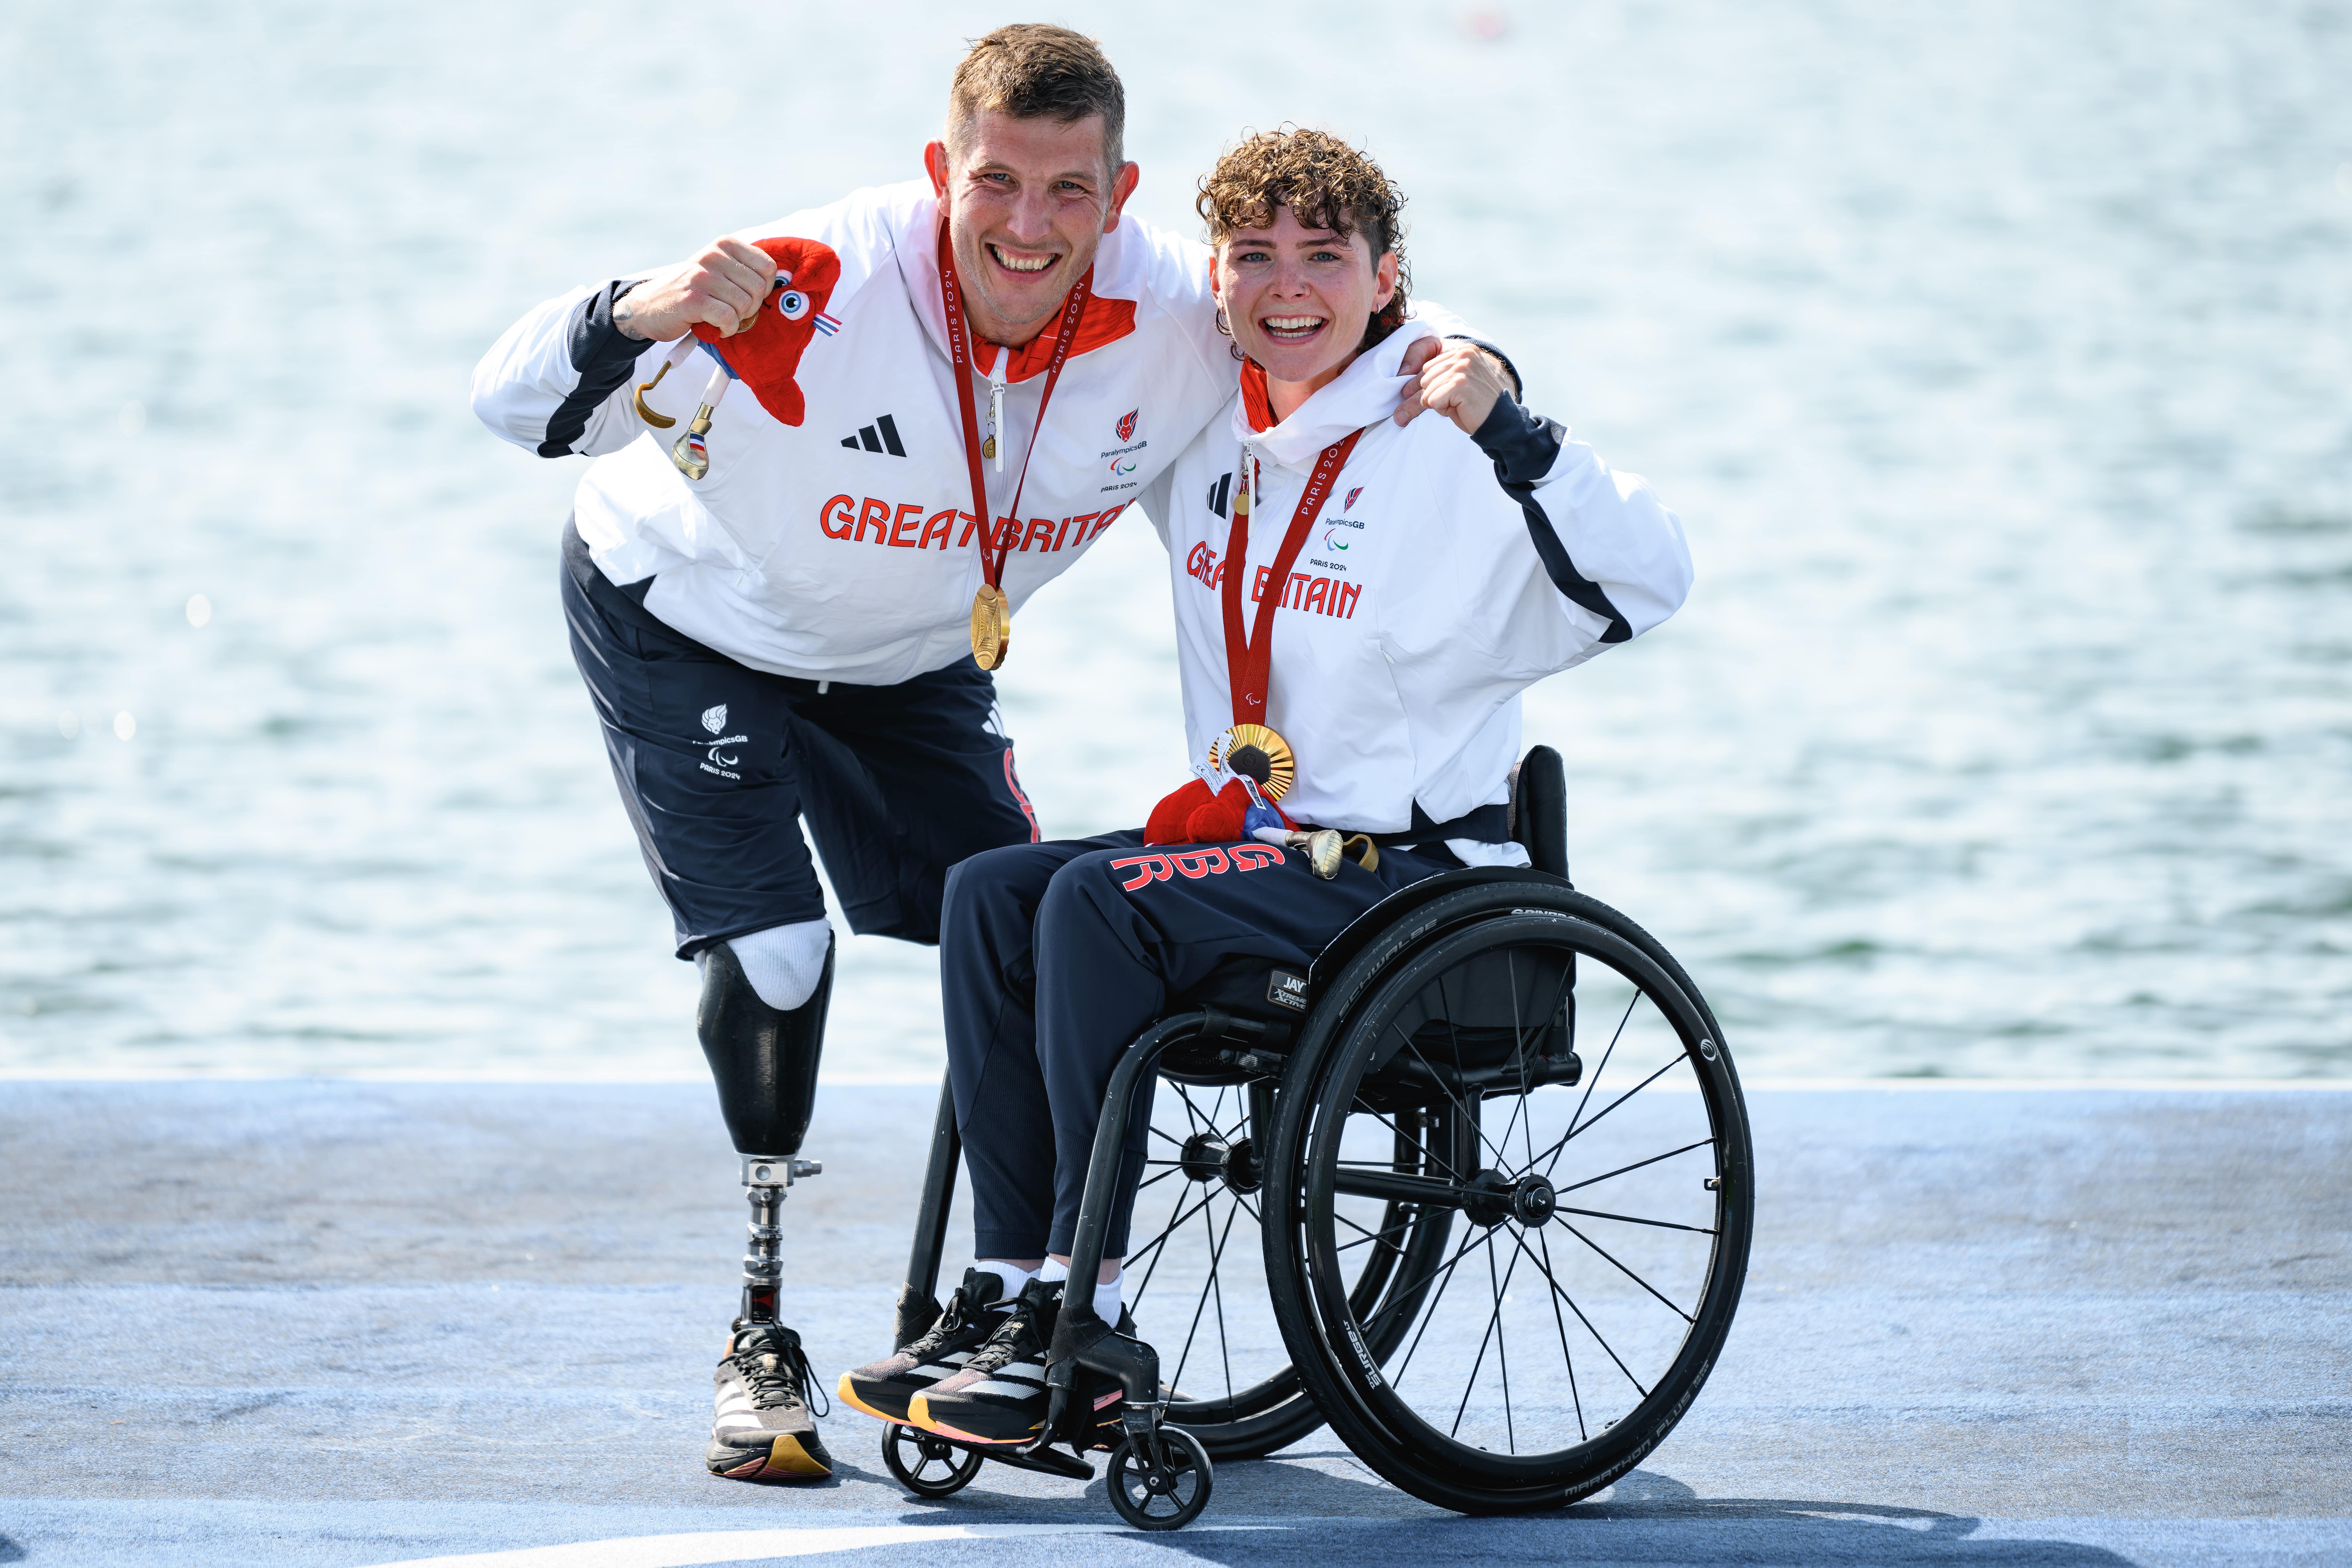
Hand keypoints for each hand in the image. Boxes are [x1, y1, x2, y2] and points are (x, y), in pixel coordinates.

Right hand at [612, 236, 777, 340]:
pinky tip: (716, 328)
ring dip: (738, 320)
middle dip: (752, 307)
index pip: (768, 267)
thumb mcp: (718, 270)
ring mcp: (702, 277)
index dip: (765, 289)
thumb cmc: (693, 291)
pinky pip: (728, 319)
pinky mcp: (693, 299)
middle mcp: (713, 256)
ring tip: (721, 319)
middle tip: (733, 311)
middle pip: (759, 288)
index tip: (747, 295)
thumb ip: (745, 270)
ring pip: (745, 305)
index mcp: (724, 245)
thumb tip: (779, 281)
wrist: (650, 306)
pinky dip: (727, 329)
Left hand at [1393, 339, 1513, 431]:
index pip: (1425, 363)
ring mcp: (1462, 366)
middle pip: (1423, 377)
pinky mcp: (1460, 383)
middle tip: (1455, 401)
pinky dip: (1442, 409)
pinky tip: (1460, 407)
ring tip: (1459, 404)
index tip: (1437, 392)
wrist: (1500, 422)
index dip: (1427, 382)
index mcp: (1461, 349)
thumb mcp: (1451, 386)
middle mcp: (1462, 353)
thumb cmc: (1474, 405)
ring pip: (1426, 390)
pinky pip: (1431, 400)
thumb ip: (1431, 380)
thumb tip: (1401, 389)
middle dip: (1433, 395)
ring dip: (1439, 403)